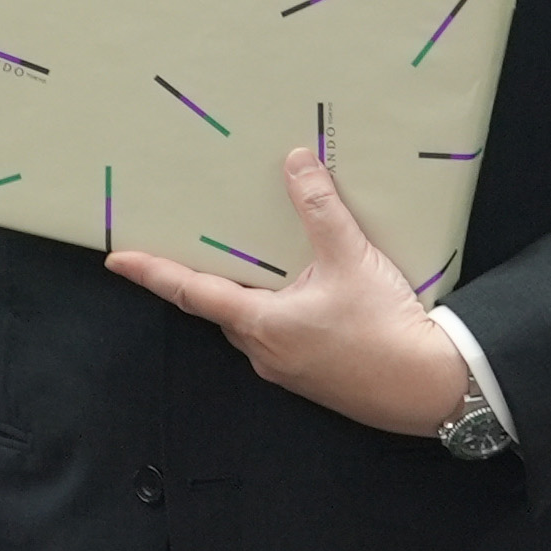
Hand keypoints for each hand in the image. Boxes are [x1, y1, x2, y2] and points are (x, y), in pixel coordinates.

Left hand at [108, 148, 469, 435]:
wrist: (432, 387)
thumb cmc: (387, 330)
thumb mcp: (352, 258)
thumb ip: (320, 208)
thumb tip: (297, 163)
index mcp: (259, 324)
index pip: (190, 291)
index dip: (152, 273)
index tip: (118, 261)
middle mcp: (263, 352)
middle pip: (219, 310)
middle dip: (202, 281)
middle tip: (190, 250)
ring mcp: (286, 369)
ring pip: (250, 326)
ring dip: (245, 298)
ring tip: (250, 265)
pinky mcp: (311, 378)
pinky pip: (278, 340)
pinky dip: (275, 314)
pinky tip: (300, 297)